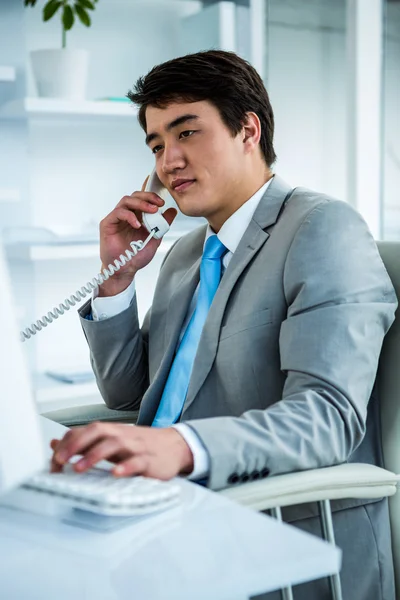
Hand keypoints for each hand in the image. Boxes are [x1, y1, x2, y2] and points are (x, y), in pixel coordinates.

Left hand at [50, 422, 193, 479]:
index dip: (68, 442)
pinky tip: (115, 474)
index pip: (86, 430)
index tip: (55, 459)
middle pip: (98, 432)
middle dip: (77, 444)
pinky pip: (138, 461)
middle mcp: (123, 435)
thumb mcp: (112, 441)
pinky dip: (126, 467)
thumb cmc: (141, 445)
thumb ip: (84, 442)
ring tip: (80, 468)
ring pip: (115, 444)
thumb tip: (55, 443)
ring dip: (95, 455)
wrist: (175, 446)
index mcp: (112, 431)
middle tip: (61, 460)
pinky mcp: (150, 461)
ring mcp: (137, 446)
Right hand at [99, 176, 175, 295]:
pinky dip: (129, 216)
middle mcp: (125, 214)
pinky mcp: (107, 224)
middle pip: (134, 196)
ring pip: (126, 201)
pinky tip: (137, 224)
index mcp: (136, 216)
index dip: (151, 196)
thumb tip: (172, 211)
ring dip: (140, 204)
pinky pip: (117, 213)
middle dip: (147, 197)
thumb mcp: (155, 237)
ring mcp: (115, 218)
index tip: (162, 202)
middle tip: (158, 204)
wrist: (125, 269)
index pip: (142, 199)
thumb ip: (163, 224)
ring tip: (151, 211)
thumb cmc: (136, 255)